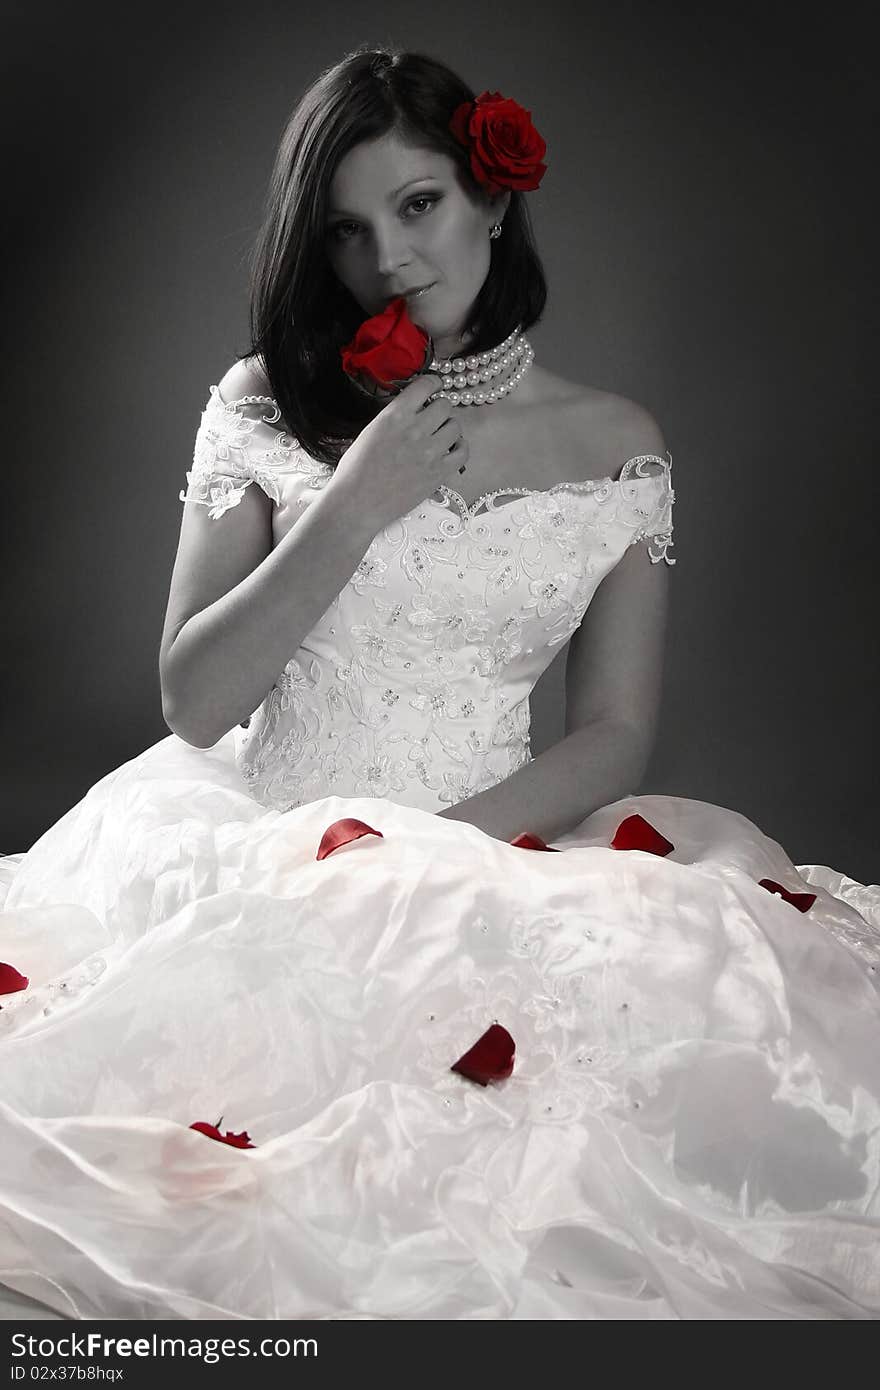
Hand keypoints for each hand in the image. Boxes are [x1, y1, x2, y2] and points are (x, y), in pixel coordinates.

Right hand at [332, 374, 469, 530]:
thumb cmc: (356, 471)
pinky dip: (459, 448)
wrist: (357, 504)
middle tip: (432, 420)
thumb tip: (413, 410)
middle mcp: (415, 429)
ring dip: (449, 429)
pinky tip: (450, 451)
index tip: (434, 388)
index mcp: (395, 415)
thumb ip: (394, 417)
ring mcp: (430, 452)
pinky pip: (463, 452)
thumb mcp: (371, 431)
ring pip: (456, 426)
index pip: (426, 385)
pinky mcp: (439, 473)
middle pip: (444, 405)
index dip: (433, 384)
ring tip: (439, 437)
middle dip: (439, 410)